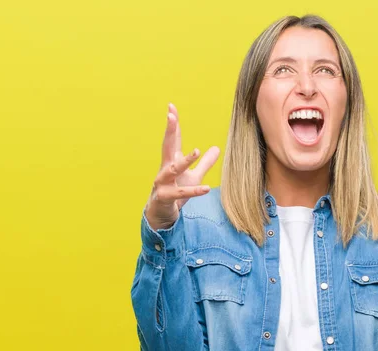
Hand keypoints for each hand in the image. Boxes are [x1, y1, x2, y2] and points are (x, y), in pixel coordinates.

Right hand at [145, 103, 219, 230]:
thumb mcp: (193, 176)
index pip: (173, 139)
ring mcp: (163, 183)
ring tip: (197, 151)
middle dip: (170, 131)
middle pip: (167, 146)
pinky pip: (181, 193)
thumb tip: (216, 148)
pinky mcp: (165, 198)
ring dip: (184, 161)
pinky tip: (206, 188)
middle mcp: (165, 169)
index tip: (171, 107)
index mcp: (172, 161)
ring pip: (172, 169)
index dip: (173, 124)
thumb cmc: (175, 193)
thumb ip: (205, 163)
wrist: (161, 215)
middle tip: (171, 116)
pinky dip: (193, 190)